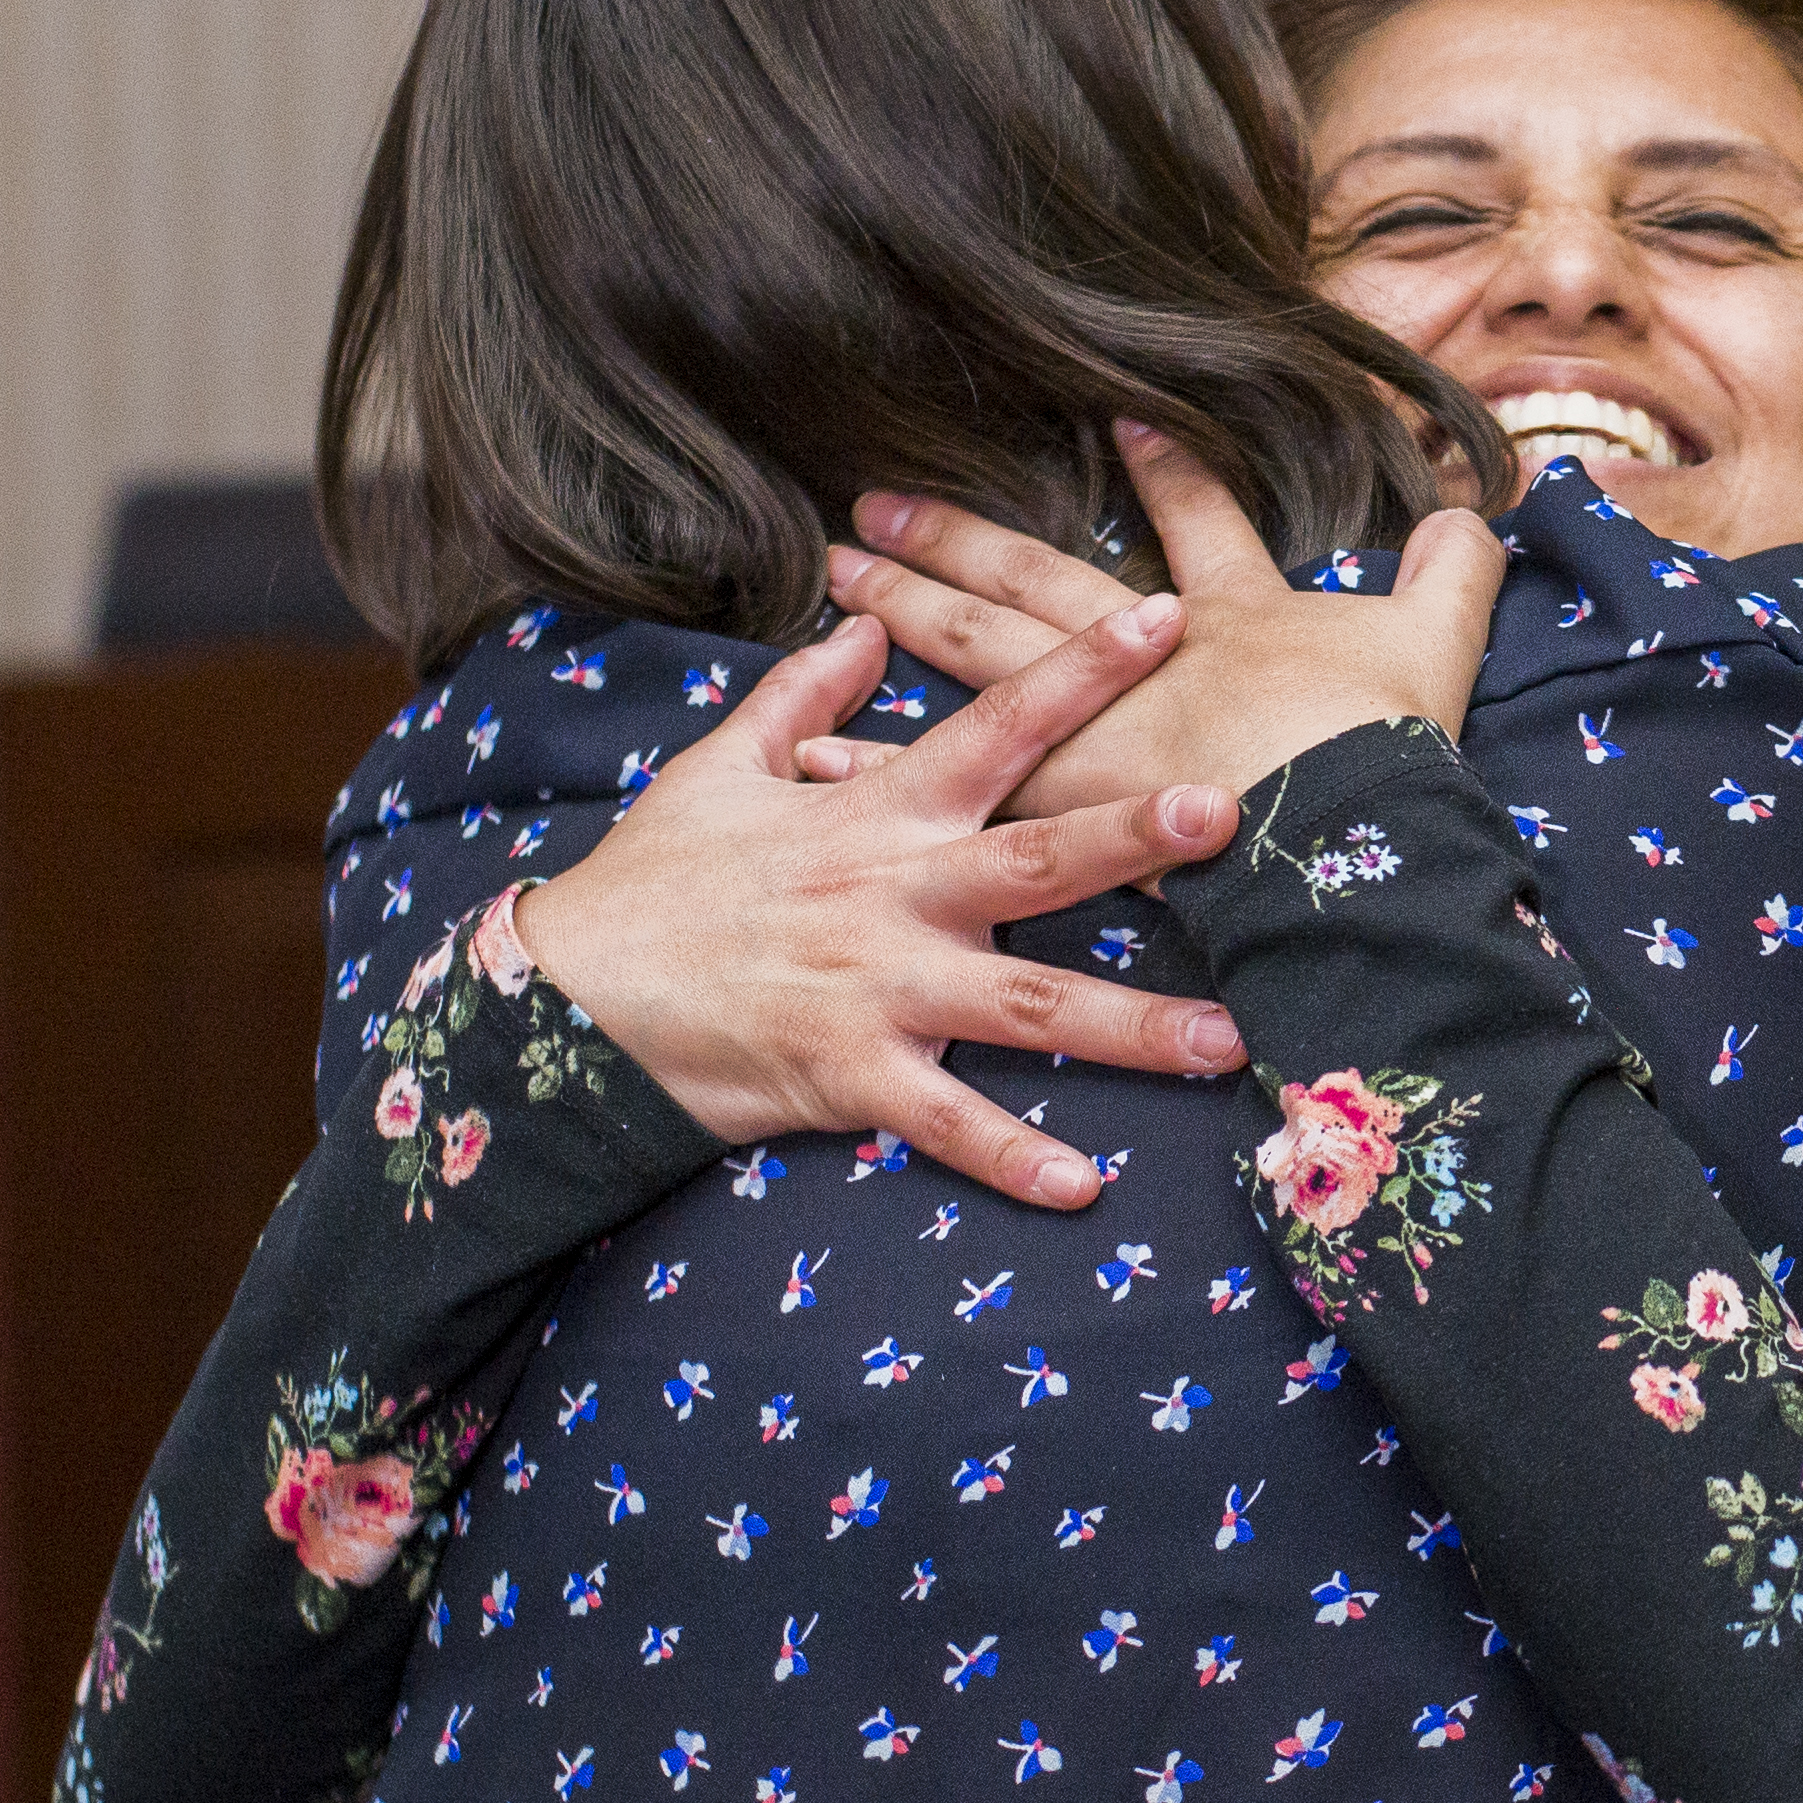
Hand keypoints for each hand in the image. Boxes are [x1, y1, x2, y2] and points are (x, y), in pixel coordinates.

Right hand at [509, 598, 1247, 1209]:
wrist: (569, 996)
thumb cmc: (658, 879)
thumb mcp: (719, 765)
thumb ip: (803, 691)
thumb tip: (863, 619)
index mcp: (878, 810)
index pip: (995, 723)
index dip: (1079, 669)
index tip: (1167, 618)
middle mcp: (894, 893)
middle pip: (1035, 861)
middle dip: (1133, 838)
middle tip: (1228, 814)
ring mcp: (878, 988)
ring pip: (1026, 1006)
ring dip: (1132, 1026)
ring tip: (1233, 1038)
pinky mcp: (852, 1075)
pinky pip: (947, 1125)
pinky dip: (1013, 1157)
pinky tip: (1085, 1184)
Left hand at [814, 425, 1501, 820]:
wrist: (1345, 827)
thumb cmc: (1386, 741)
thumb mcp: (1442, 638)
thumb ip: (1459, 566)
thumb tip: (1485, 505)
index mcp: (1231, 615)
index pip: (1194, 519)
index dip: (1163, 468)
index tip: (1116, 414)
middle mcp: (1141, 658)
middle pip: (1033, 580)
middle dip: (959, 536)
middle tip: (879, 500)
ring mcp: (1092, 725)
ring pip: (976, 652)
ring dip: (903, 606)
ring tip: (835, 573)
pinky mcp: (1061, 801)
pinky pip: (954, 777)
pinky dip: (883, 765)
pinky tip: (811, 749)